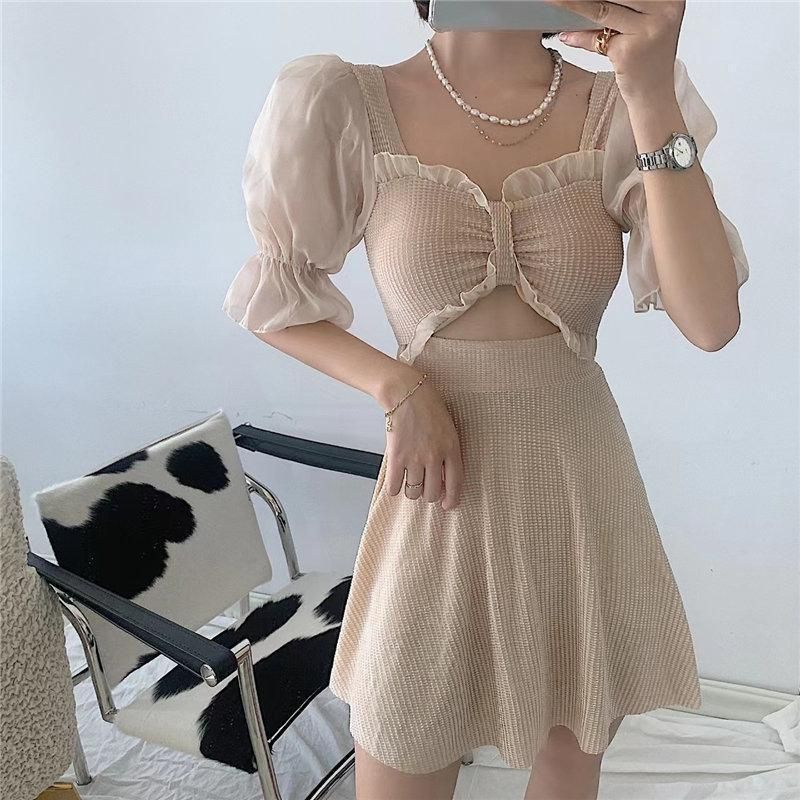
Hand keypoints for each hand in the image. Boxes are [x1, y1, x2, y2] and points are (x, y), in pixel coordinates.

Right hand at [382, 377, 463, 510]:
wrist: (407, 393)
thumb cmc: (429, 407)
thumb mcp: (449, 429)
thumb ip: (448, 452)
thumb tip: (442, 477)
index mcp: (452, 449)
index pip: (455, 483)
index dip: (451, 499)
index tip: (447, 505)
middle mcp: (435, 457)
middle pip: (432, 492)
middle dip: (428, 495)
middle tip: (424, 488)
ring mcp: (415, 458)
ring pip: (414, 492)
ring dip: (411, 492)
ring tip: (410, 482)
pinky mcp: (396, 457)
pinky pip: (394, 487)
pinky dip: (394, 488)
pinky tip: (395, 481)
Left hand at [544, 0, 684, 103]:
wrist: (654, 94)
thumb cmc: (646, 57)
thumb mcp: (641, 23)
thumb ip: (623, 6)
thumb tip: (579, 1)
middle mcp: (665, 8)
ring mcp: (649, 29)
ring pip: (603, 10)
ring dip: (574, 5)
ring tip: (554, 1)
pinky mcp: (630, 51)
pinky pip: (596, 38)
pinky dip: (579, 37)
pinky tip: (566, 36)